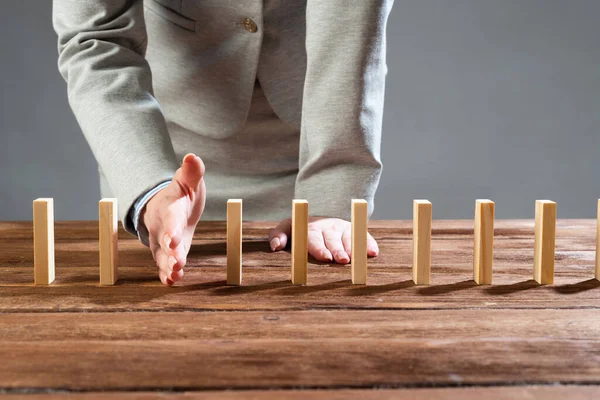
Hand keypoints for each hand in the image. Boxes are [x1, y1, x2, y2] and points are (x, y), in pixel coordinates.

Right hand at [141, 153, 205, 284]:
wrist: (165, 204)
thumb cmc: (180, 193)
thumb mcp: (187, 181)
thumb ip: (191, 172)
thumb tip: (193, 156)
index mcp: (169, 209)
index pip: (170, 220)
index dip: (172, 230)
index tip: (174, 240)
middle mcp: (162, 227)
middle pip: (163, 241)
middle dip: (170, 253)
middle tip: (177, 262)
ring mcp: (162, 242)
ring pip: (162, 256)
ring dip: (169, 266)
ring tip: (175, 275)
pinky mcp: (167, 253)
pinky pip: (164, 265)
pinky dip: (167, 274)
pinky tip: (171, 281)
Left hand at [268, 217, 378, 263]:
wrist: (318, 218)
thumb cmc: (299, 229)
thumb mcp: (286, 228)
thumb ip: (277, 235)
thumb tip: (275, 246)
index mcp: (311, 228)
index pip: (314, 239)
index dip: (320, 249)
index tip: (325, 258)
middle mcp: (328, 228)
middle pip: (333, 241)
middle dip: (338, 250)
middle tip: (342, 260)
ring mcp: (342, 228)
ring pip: (349, 239)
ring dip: (353, 249)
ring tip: (356, 259)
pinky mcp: (353, 230)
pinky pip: (362, 236)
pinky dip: (368, 244)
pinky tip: (373, 253)